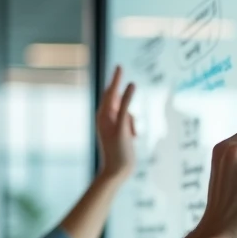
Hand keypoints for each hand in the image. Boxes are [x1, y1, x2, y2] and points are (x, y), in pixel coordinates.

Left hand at [96, 66, 136, 180]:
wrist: (117, 171)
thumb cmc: (118, 150)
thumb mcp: (122, 125)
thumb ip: (126, 104)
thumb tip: (131, 85)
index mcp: (102, 115)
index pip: (110, 92)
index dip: (115, 79)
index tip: (119, 66)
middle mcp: (105, 119)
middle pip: (115, 99)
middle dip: (122, 93)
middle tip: (120, 69)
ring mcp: (112, 125)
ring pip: (126, 111)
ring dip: (131, 118)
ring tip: (131, 134)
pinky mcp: (120, 132)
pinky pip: (129, 121)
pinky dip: (133, 125)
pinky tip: (134, 137)